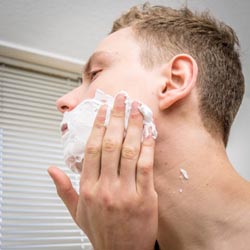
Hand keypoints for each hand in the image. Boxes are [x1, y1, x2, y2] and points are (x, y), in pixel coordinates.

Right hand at [48, 93, 157, 249]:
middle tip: (122, 99)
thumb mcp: (76, 212)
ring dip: (133, 126)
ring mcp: (126, 192)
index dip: (98, 125)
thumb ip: (64, 189)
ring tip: (137, 109)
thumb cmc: (102, 232)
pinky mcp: (145, 197)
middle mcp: (105, 187)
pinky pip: (145, 166)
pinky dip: (147, 147)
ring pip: (128, 151)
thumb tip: (52, 169)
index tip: (103, 110)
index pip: (92, 149)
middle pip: (111, 144)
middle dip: (117, 117)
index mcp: (88, 188)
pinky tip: (149, 132)